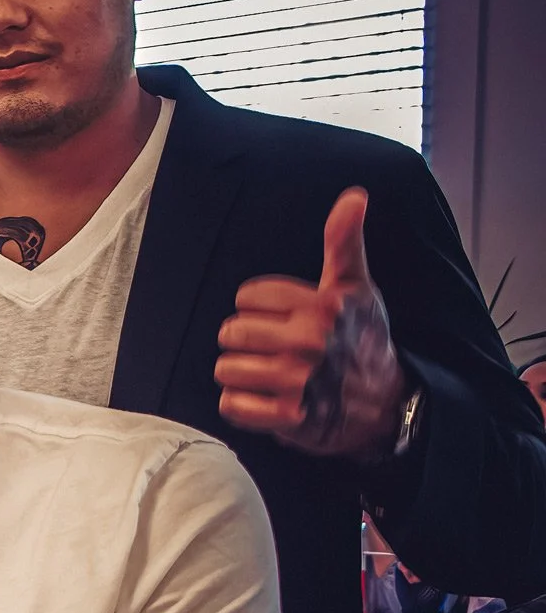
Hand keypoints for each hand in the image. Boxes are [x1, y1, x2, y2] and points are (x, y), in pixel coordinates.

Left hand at [216, 187, 407, 457]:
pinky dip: (240, 404)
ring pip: (225, 368)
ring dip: (239, 374)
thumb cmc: (364, 339)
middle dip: (244, 341)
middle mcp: (311, 342)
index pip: (246, 297)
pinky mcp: (289, 417)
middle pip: (231, 332)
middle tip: (272, 350)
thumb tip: (354, 195)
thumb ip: (344, 242)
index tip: (282, 319)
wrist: (387, 405)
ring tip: (268, 374)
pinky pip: (231, 404)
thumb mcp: (357, 288)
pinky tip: (264, 399)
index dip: (258, 309)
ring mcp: (299, 382)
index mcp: (322, 306)